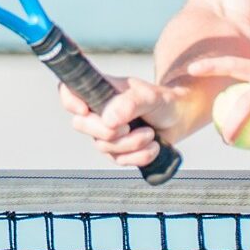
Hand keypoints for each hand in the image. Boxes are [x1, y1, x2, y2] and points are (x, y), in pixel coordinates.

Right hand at [58, 74, 186, 169]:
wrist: (180, 118)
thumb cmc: (163, 100)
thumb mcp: (149, 96)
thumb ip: (129, 104)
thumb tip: (108, 120)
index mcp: (100, 89)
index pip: (69, 90)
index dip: (69, 101)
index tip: (84, 110)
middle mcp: (98, 110)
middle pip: (80, 124)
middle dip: (106, 132)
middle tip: (129, 127)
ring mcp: (106, 131)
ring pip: (102, 146)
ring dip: (130, 144)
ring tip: (150, 134)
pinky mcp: (118, 150)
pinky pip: (118, 160)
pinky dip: (137, 157)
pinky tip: (153, 147)